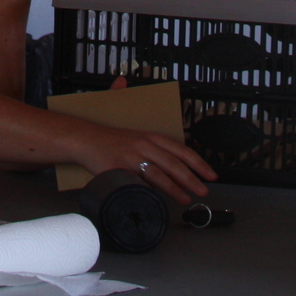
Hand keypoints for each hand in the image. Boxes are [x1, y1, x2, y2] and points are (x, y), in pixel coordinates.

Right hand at [76, 126, 216, 205]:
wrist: (85, 140)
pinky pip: (140, 182)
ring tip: (188, 199)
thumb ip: (146, 125)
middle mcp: (145, 145)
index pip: (181, 150)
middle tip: (204, 190)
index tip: (210, 174)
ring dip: (176, 188)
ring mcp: (133, 157)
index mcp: (152, 137)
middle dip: (192, 179)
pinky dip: (151, 192)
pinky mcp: (121, 169)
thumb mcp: (134, 131)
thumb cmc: (110, 139)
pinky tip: (159, 200)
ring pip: (160, 174)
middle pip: (174, 163)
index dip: (198, 163)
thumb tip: (137, 96)